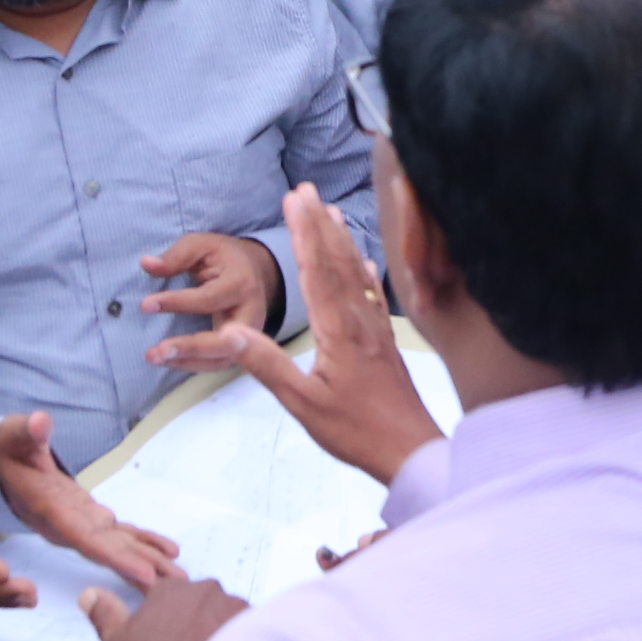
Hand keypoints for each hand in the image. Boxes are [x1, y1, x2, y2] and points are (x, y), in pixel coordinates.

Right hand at [0, 411, 179, 589]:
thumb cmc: (7, 451)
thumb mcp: (12, 437)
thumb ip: (27, 433)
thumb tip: (39, 421)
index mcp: (51, 511)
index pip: (86, 539)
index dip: (116, 558)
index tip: (145, 575)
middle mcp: (68, 526)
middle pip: (109, 551)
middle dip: (142, 568)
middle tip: (178, 586)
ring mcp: (81, 524)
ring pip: (118, 546)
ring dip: (149, 560)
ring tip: (180, 578)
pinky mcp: (90, 518)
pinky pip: (120, 534)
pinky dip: (145, 542)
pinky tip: (169, 551)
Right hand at [82, 573, 244, 640]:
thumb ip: (105, 612)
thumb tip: (91, 595)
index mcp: (174, 591)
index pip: (182, 596)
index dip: (179, 621)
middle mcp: (209, 595)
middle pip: (212, 606)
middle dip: (206, 628)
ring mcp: (237, 616)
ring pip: (236, 623)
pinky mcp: (258, 640)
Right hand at [153, 182, 441, 485]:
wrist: (411, 451)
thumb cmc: (357, 431)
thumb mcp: (303, 403)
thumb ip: (267, 365)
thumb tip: (230, 331)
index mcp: (337, 330)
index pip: (316, 270)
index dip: (303, 232)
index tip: (293, 200)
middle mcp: (359, 321)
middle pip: (336, 261)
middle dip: (319, 223)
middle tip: (305, 189)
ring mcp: (376, 330)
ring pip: (356, 274)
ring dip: (342, 239)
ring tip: (332, 210)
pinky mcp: (386, 343)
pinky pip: (373, 297)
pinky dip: (366, 274)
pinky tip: (365, 264)